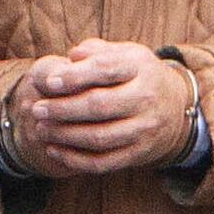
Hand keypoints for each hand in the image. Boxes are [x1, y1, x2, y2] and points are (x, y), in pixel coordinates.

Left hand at [12, 38, 193, 176]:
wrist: (176, 107)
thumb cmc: (137, 75)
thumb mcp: (125, 54)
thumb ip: (97, 51)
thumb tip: (73, 56)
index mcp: (140, 67)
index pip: (105, 69)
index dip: (74, 76)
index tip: (49, 82)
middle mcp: (146, 98)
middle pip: (99, 106)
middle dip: (63, 109)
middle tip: (37, 109)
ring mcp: (145, 128)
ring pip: (99, 137)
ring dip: (65, 135)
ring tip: (41, 129)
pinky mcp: (139, 153)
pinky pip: (104, 162)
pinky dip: (76, 159)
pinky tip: (55, 150)